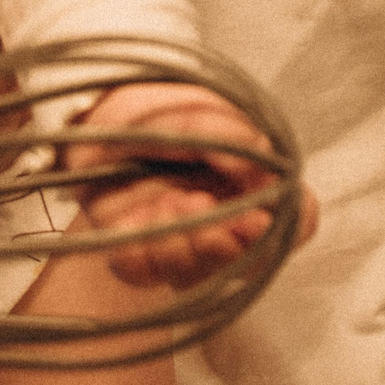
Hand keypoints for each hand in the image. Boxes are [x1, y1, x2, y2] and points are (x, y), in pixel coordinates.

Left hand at [68, 82, 317, 286]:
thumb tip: (262, 175)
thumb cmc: (155, 107)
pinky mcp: (137, 249)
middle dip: (224, 248)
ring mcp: (181, 237)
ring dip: (182, 247)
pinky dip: (139, 256)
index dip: (280, 232)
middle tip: (199, 213)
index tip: (252, 221)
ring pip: (199, 276)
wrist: (91, 115)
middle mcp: (225, 217)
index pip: (294, 222)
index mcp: (255, 183)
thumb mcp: (200, 109)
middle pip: (249, 262)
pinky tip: (134, 223)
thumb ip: (235, 137)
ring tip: (165, 204)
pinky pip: (143, 274)